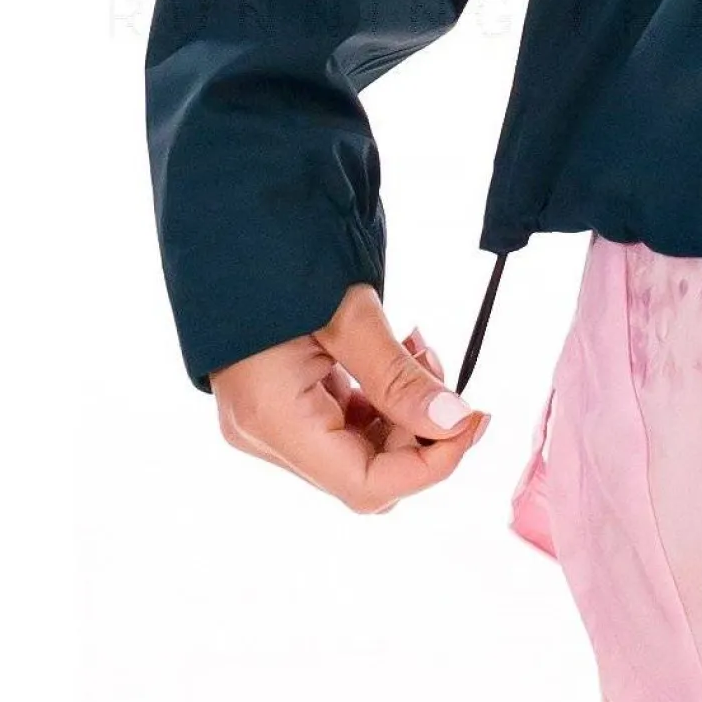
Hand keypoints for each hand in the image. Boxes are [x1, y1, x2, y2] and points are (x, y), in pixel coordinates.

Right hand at [211, 283, 489, 513]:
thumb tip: (454, 422)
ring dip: (402, 412)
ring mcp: (266, 423)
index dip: (430, 464)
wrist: (229, 216)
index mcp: (273, 419)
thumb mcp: (348, 315)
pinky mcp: (277, 404)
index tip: (471, 421)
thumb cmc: (276, 257)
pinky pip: (341, 424)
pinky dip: (379, 401)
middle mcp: (264, 435)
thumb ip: (399, 377)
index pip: (366, 485)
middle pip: (365, 473)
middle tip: (439, 367)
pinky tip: (395, 354)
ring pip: (358, 451)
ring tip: (415, 347)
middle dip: (418, 431)